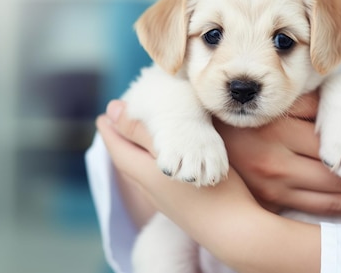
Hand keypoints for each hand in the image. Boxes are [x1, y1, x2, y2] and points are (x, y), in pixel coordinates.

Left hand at [95, 101, 258, 225]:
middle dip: (123, 141)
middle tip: (123, 122)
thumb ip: (142, 132)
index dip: (109, 131)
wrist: (235, 230)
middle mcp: (151, 189)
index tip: (104, 116)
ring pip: (144, 171)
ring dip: (140, 151)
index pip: (118, 150)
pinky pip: (160, 178)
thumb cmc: (208, 188)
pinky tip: (173, 158)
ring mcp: (168, 199)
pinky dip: (158, 161)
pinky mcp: (184, 204)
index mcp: (145, 175)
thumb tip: (112, 110)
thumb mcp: (173, 151)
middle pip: (128, 162)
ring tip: (145, 135)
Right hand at [217, 91, 340, 217]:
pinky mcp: (266, 203)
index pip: (336, 149)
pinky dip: (337, 216)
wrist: (199, 138)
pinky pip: (308, 215)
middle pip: (336, 181)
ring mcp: (270, 190)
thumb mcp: (275, 102)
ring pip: (328, 204)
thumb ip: (311, 104)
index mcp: (278, 133)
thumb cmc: (243, 115)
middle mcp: (274, 166)